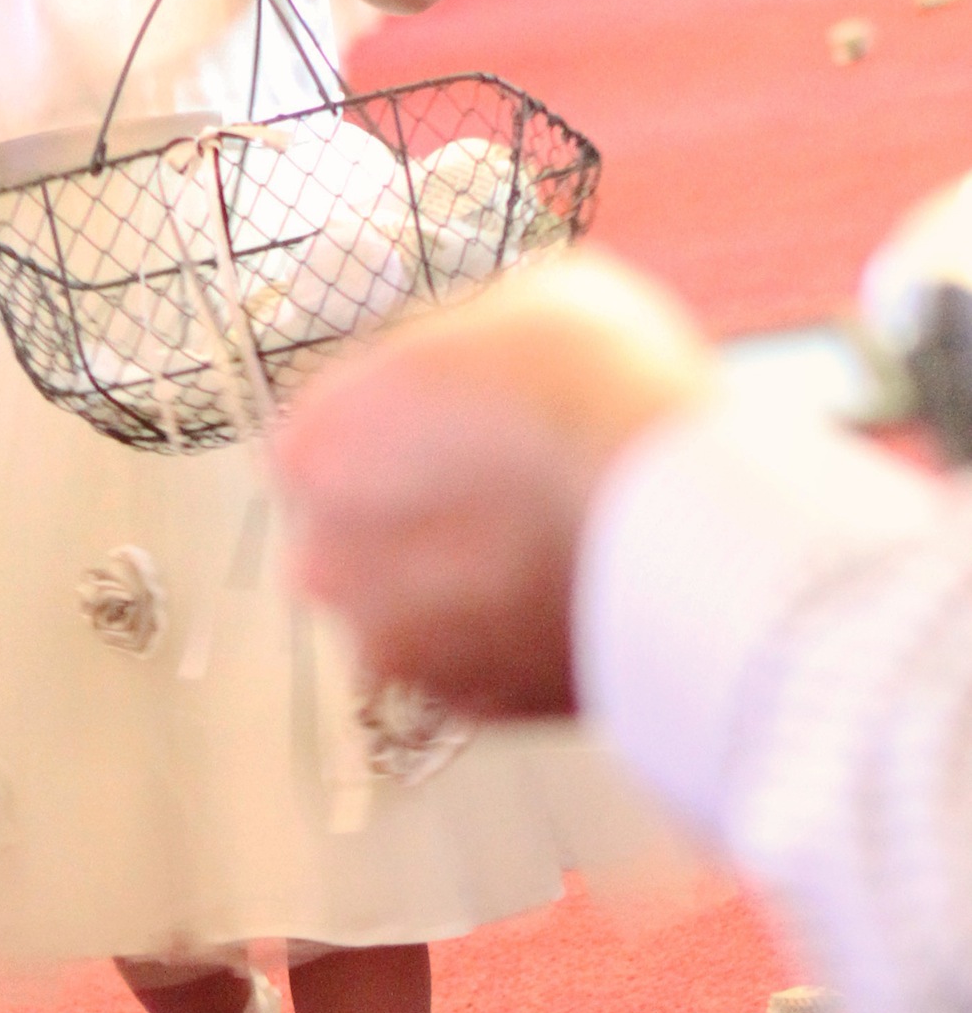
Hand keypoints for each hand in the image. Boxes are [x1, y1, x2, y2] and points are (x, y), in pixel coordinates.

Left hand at [271, 254, 712, 717]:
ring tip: (545, 548)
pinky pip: (472, 666)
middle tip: (501, 491)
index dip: (390, 430)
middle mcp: (328, 560)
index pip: (322, 439)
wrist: (697, 528)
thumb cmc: (603, 394)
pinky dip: (506, 642)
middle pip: (354, 535)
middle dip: (410, 519)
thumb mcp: (524, 303)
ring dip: (457, 588)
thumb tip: (470, 365)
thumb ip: (461, 351)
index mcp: (316, 447)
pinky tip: (567, 596)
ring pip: (408, 609)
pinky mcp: (469, 709)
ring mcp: (395, 647)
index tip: (445, 427)